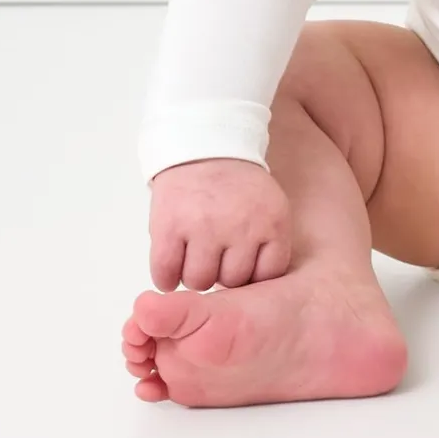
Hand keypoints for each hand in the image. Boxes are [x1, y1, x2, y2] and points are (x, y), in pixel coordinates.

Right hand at [147, 157, 291, 290]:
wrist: (204, 145)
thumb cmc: (238, 185)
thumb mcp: (269, 207)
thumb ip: (268, 245)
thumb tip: (250, 292)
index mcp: (273, 222)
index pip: (268, 274)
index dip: (252, 274)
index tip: (242, 264)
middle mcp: (242, 227)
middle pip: (232, 281)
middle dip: (222, 272)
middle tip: (214, 254)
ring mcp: (205, 228)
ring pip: (198, 281)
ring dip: (193, 273)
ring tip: (193, 252)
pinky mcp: (170, 228)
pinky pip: (165, 274)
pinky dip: (166, 275)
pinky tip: (173, 259)